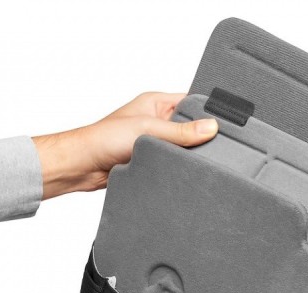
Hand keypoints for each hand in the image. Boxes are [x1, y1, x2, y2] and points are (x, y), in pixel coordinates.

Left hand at [32, 92, 218, 198]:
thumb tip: (211, 128)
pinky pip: (171, 165)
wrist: (83, 166)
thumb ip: (180, 131)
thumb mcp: (147, 129)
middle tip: (214, 148)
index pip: (192, 102)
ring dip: (186, 157)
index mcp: (156, 103)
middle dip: (199, 138)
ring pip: (181, 149)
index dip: (208, 112)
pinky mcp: (150, 162)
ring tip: (197, 162)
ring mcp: (154, 142)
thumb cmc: (104, 139)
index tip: (225, 124)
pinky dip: (176, 170)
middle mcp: (157, 121)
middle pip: (190, 128)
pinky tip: (183, 174)